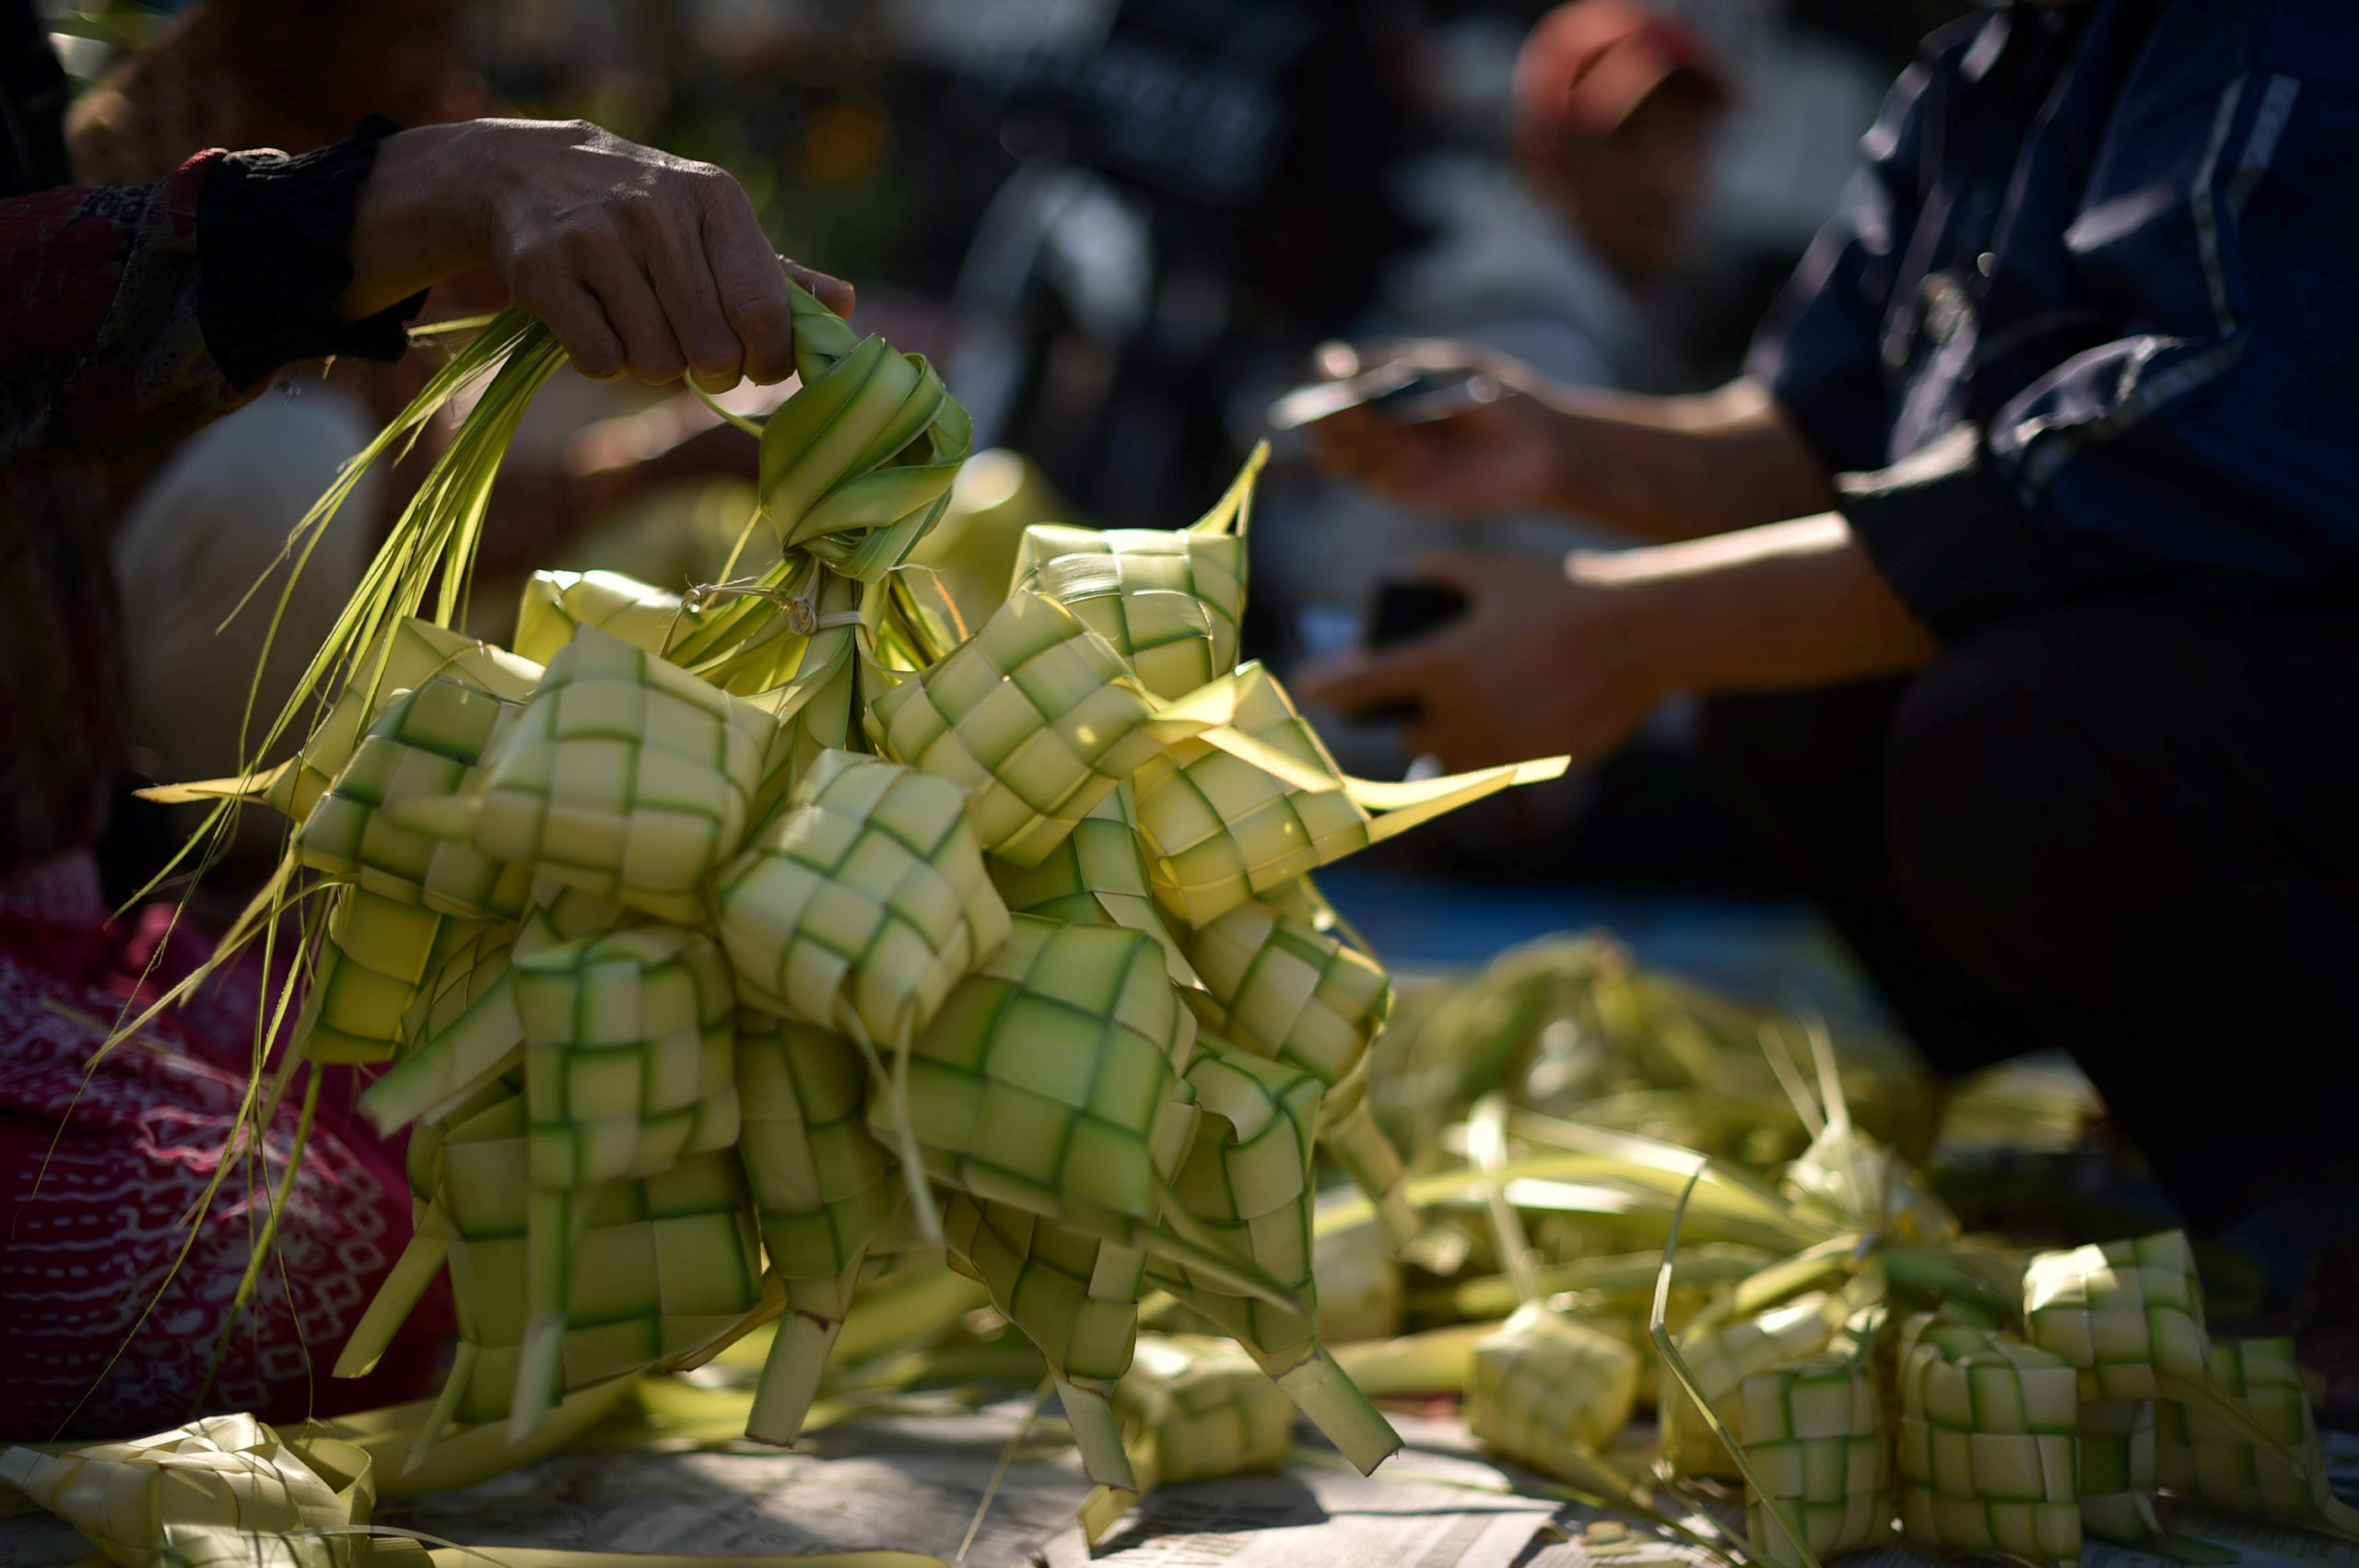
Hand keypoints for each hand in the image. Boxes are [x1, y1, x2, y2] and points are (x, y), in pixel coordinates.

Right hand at [344, 119, 854, 388]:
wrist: (529, 172)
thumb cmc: (648, 215)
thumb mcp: (714, 226)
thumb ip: (778, 273)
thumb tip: (845, 304)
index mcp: (716, 198)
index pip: (765, 312)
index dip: (769, 360)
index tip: (759, 365)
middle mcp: (657, 210)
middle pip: (711, 350)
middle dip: (710, 371)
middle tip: (696, 356)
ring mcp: (595, 237)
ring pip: (654, 362)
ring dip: (653, 366)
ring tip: (641, 329)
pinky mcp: (542, 270)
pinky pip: (600, 361)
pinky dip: (603, 363)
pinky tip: (595, 324)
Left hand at [1295, 549, 1670, 771]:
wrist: (1645, 633)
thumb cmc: (1565, 591)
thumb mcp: (1494, 569)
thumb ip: (1437, 569)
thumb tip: (1404, 577)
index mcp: (1441, 665)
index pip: (1357, 687)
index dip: (1326, 685)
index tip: (1307, 684)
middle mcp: (1463, 717)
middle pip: (1404, 737)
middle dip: (1403, 720)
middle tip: (1403, 702)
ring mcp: (1501, 749)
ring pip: (1448, 760)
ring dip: (1444, 743)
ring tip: (1455, 717)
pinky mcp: (1536, 767)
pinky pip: (1496, 769)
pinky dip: (1491, 752)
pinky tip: (1506, 724)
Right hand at [1305, 339, 1572, 517]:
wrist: (1539, 452)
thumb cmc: (1500, 400)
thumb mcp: (1452, 370)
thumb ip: (1400, 365)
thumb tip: (1342, 361)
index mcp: (1393, 380)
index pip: (1345, 374)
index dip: (1330, 371)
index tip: (1328, 368)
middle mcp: (1385, 418)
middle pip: (1338, 414)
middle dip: (1329, 409)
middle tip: (1329, 404)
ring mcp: (1391, 454)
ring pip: (1347, 445)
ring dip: (1343, 436)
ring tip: (1349, 424)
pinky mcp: (1401, 487)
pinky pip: (1366, 474)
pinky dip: (1358, 463)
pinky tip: (1353, 453)